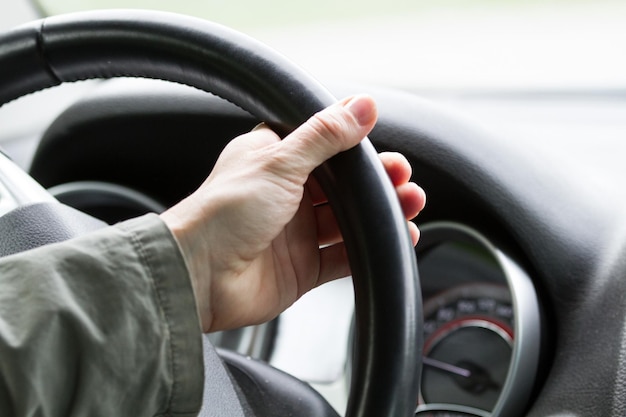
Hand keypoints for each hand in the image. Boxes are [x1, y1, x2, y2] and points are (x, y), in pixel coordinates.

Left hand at [160, 95, 425, 331]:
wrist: (198, 276)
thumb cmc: (222, 213)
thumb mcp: (279, 162)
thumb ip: (325, 136)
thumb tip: (362, 106)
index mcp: (274, 159)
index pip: (325, 145)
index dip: (357, 146)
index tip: (385, 149)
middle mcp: (286, 193)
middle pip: (343, 185)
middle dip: (377, 181)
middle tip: (404, 180)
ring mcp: (295, 231)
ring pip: (348, 219)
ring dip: (380, 213)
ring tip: (410, 206)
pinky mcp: (302, 266)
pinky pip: (344, 256)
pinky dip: (369, 248)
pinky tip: (395, 239)